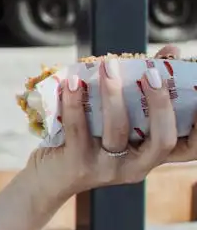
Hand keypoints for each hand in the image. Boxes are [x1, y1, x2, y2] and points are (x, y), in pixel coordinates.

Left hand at [29, 45, 196, 200]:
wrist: (48, 178)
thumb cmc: (89, 140)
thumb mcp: (119, 120)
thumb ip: (143, 90)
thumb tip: (172, 52)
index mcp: (152, 156)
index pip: (191, 149)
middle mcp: (136, 166)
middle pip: (163, 139)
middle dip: (161, 104)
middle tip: (152, 73)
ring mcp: (107, 168)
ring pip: (119, 130)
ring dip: (114, 95)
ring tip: (108, 67)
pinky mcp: (78, 164)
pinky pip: (78, 130)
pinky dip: (75, 103)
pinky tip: (72, 82)